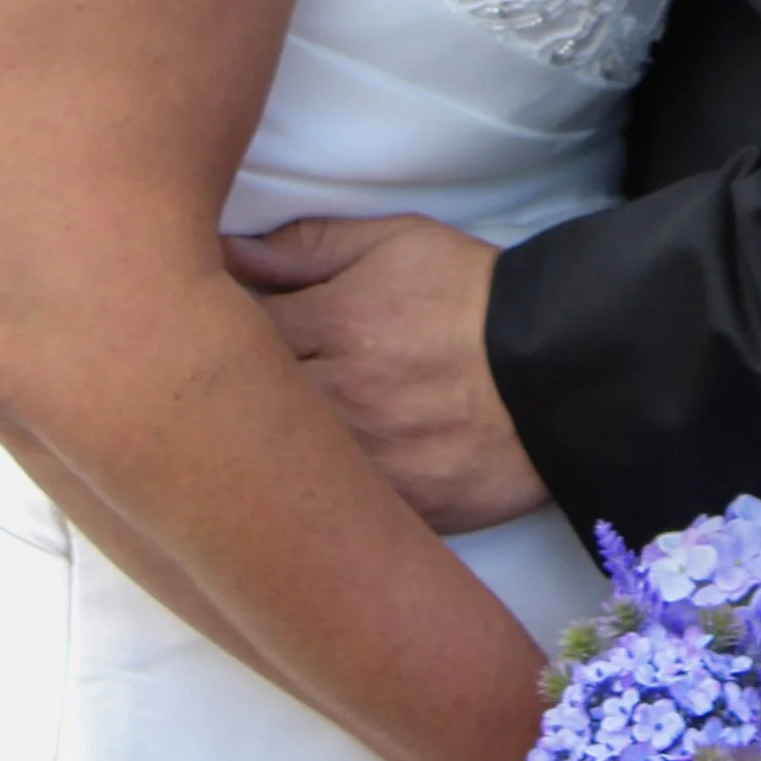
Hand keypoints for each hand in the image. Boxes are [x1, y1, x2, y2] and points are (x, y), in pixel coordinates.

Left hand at [225, 215, 549, 533]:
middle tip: (204, 400)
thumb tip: (227, 253)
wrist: (561, 367)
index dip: (206, 337)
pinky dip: (309, 506)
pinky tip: (297, 495)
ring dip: (257, 459)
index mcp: (334, 322)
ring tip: (245, 448)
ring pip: (280, 469)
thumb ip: (307, 247)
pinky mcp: (402, 510)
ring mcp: (372, 460)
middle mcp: (345, 394)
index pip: (229, 332)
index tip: (198, 339)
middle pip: (242, 406)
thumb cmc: (471, 298)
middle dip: (217, 402)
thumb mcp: (395, 243)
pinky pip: (334, 516)